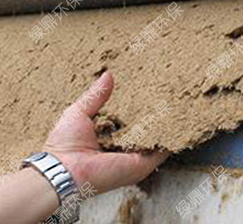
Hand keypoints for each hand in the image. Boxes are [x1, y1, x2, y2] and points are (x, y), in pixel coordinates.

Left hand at [43, 71, 168, 195]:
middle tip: (168, 94)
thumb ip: (97, 95)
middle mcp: (123, 149)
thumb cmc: (64, 144)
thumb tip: (108, 74)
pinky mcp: (141, 165)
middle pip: (145, 130)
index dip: (138, 107)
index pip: (128, 120)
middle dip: (156, 114)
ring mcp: (134, 158)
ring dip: (166, 124)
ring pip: (156, 139)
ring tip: (178, 103)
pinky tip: (177, 119)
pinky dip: (169, 137)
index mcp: (109, 138)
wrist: (63, 168)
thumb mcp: (80, 111)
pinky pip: (161, 150)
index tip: (149, 90)